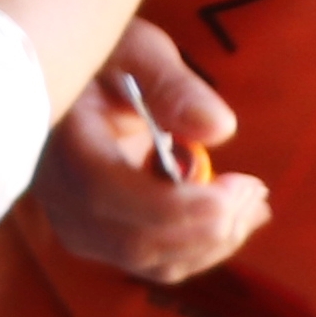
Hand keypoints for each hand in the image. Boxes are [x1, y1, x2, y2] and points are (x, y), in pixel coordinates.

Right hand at [30, 18, 272, 283]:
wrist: (68, 86)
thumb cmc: (105, 62)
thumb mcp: (138, 54)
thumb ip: (176, 88)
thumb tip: (221, 130)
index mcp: (62, 148)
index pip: (114, 198)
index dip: (186, 204)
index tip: (244, 182)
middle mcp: (60, 199)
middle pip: (139, 242)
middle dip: (212, 226)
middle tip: (255, 189)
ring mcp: (77, 225)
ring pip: (153, 261)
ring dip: (214, 241)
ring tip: (252, 200)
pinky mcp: (100, 239)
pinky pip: (157, 262)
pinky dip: (202, 247)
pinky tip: (233, 214)